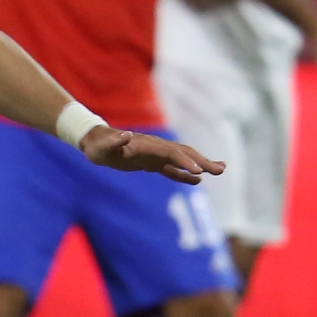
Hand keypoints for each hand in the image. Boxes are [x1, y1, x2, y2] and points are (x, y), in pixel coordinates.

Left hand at [79, 126, 223, 184]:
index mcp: (148, 145)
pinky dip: (185, 174)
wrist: (95, 142)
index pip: (171, 153)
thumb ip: (115, 142)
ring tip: (220, 170)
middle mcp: (155, 148)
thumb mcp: (104, 147)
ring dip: (200, 164)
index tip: (199, 172)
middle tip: (221, 170)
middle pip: (184, 153)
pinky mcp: (151, 162)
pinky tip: (197, 180)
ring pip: (182, 159)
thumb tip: (126, 136)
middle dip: (202, 161)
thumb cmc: (99, 146)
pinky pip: (172, 169)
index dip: (185, 162)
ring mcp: (155, 155)